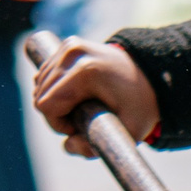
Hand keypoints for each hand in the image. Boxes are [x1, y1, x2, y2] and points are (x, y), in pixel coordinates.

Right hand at [31, 38, 159, 157]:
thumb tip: (68, 145)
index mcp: (85, 71)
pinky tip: (75, 92)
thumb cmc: (140, 106)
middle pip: (39, 94)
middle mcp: (73, 53)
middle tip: (82, 117)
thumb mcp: (128, 132)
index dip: (58, 124)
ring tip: (80, 105)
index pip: (46, 105)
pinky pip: (45, 72)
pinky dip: (54, 87)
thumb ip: (95, 146)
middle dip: (56, 113)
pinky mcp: (68, 44)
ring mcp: (69, 45)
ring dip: (54, 100)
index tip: (79, 126)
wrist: (152, 75)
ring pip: (39, 83)